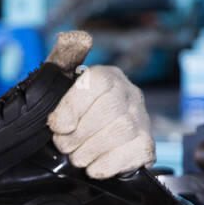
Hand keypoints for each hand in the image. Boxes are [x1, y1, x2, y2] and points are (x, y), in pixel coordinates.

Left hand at [44, 30, 154, 179]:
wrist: (92, 142)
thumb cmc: (75, 111)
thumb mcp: (62, 82)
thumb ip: (63, 58)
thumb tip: (76, 38)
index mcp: (108, 76)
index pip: (96, 82)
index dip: (73, 106)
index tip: (56, 126)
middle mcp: (130, 94)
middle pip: (110, 109)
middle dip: (80, 133)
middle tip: (64, 145)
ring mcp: (142, 119)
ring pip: (122, 130)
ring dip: (91, 149)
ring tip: (77, 156)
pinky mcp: (147, 144)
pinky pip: (135, 153)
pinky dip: (109, 164)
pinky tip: (94, 166)